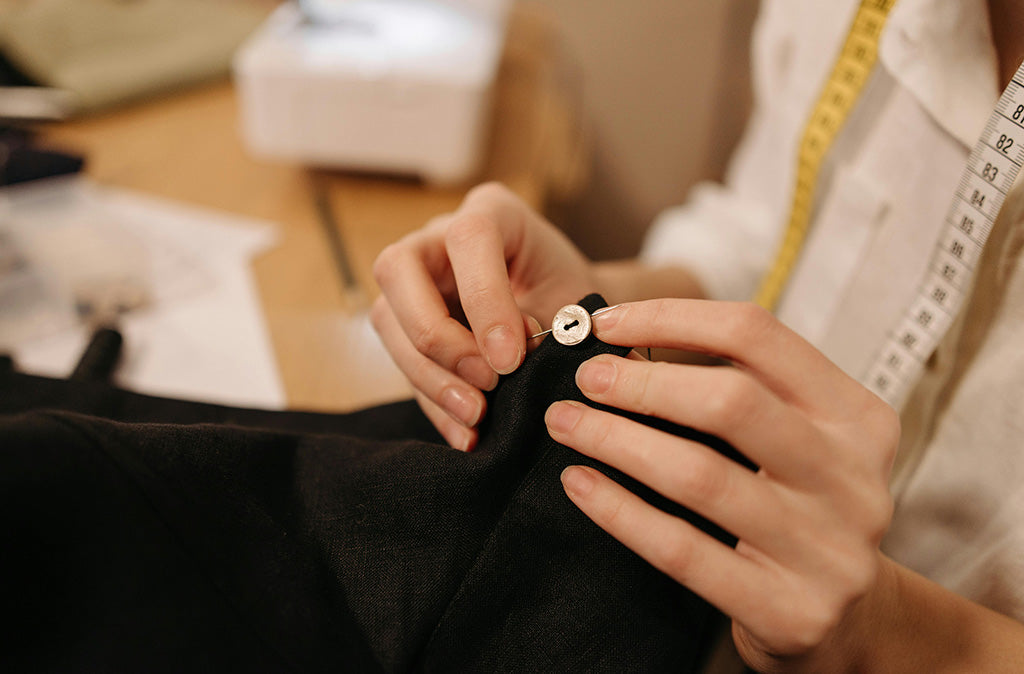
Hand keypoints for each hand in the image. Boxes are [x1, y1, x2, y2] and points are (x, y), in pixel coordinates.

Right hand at [372, 182, 597, 450]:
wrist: (572, 318)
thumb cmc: (574, 299)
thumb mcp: (574, 301)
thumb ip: (546, 323)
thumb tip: (513, 362)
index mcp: (491, 211)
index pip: (468, 238)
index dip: (484, 299)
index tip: (512, 358)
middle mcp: (438, 238)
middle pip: (397, 269)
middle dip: (438, 337)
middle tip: (487, 383)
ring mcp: (415, 279)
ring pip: (387, 320)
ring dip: (429, 376)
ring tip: (476, 416)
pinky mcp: (406, 324)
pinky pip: (401, 362)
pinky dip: (433, 402)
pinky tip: (464, 433)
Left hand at [545, 299, 899, 670]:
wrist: (848, 619)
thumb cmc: (798, 507)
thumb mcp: (793, 439)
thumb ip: (733, 391)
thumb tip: (621, 347)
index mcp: (857, 416)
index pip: (757, 336)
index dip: (672, 318)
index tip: (606, 324)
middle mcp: (853, 477)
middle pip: (732, 402)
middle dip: (641, 383)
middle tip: (585, 379)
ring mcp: (827, 549)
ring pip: (700, 475)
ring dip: (616, 440)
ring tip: (565, 423)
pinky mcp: (791, 610)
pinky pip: (682, 550)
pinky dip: (620, 511)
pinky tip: (580, 484)